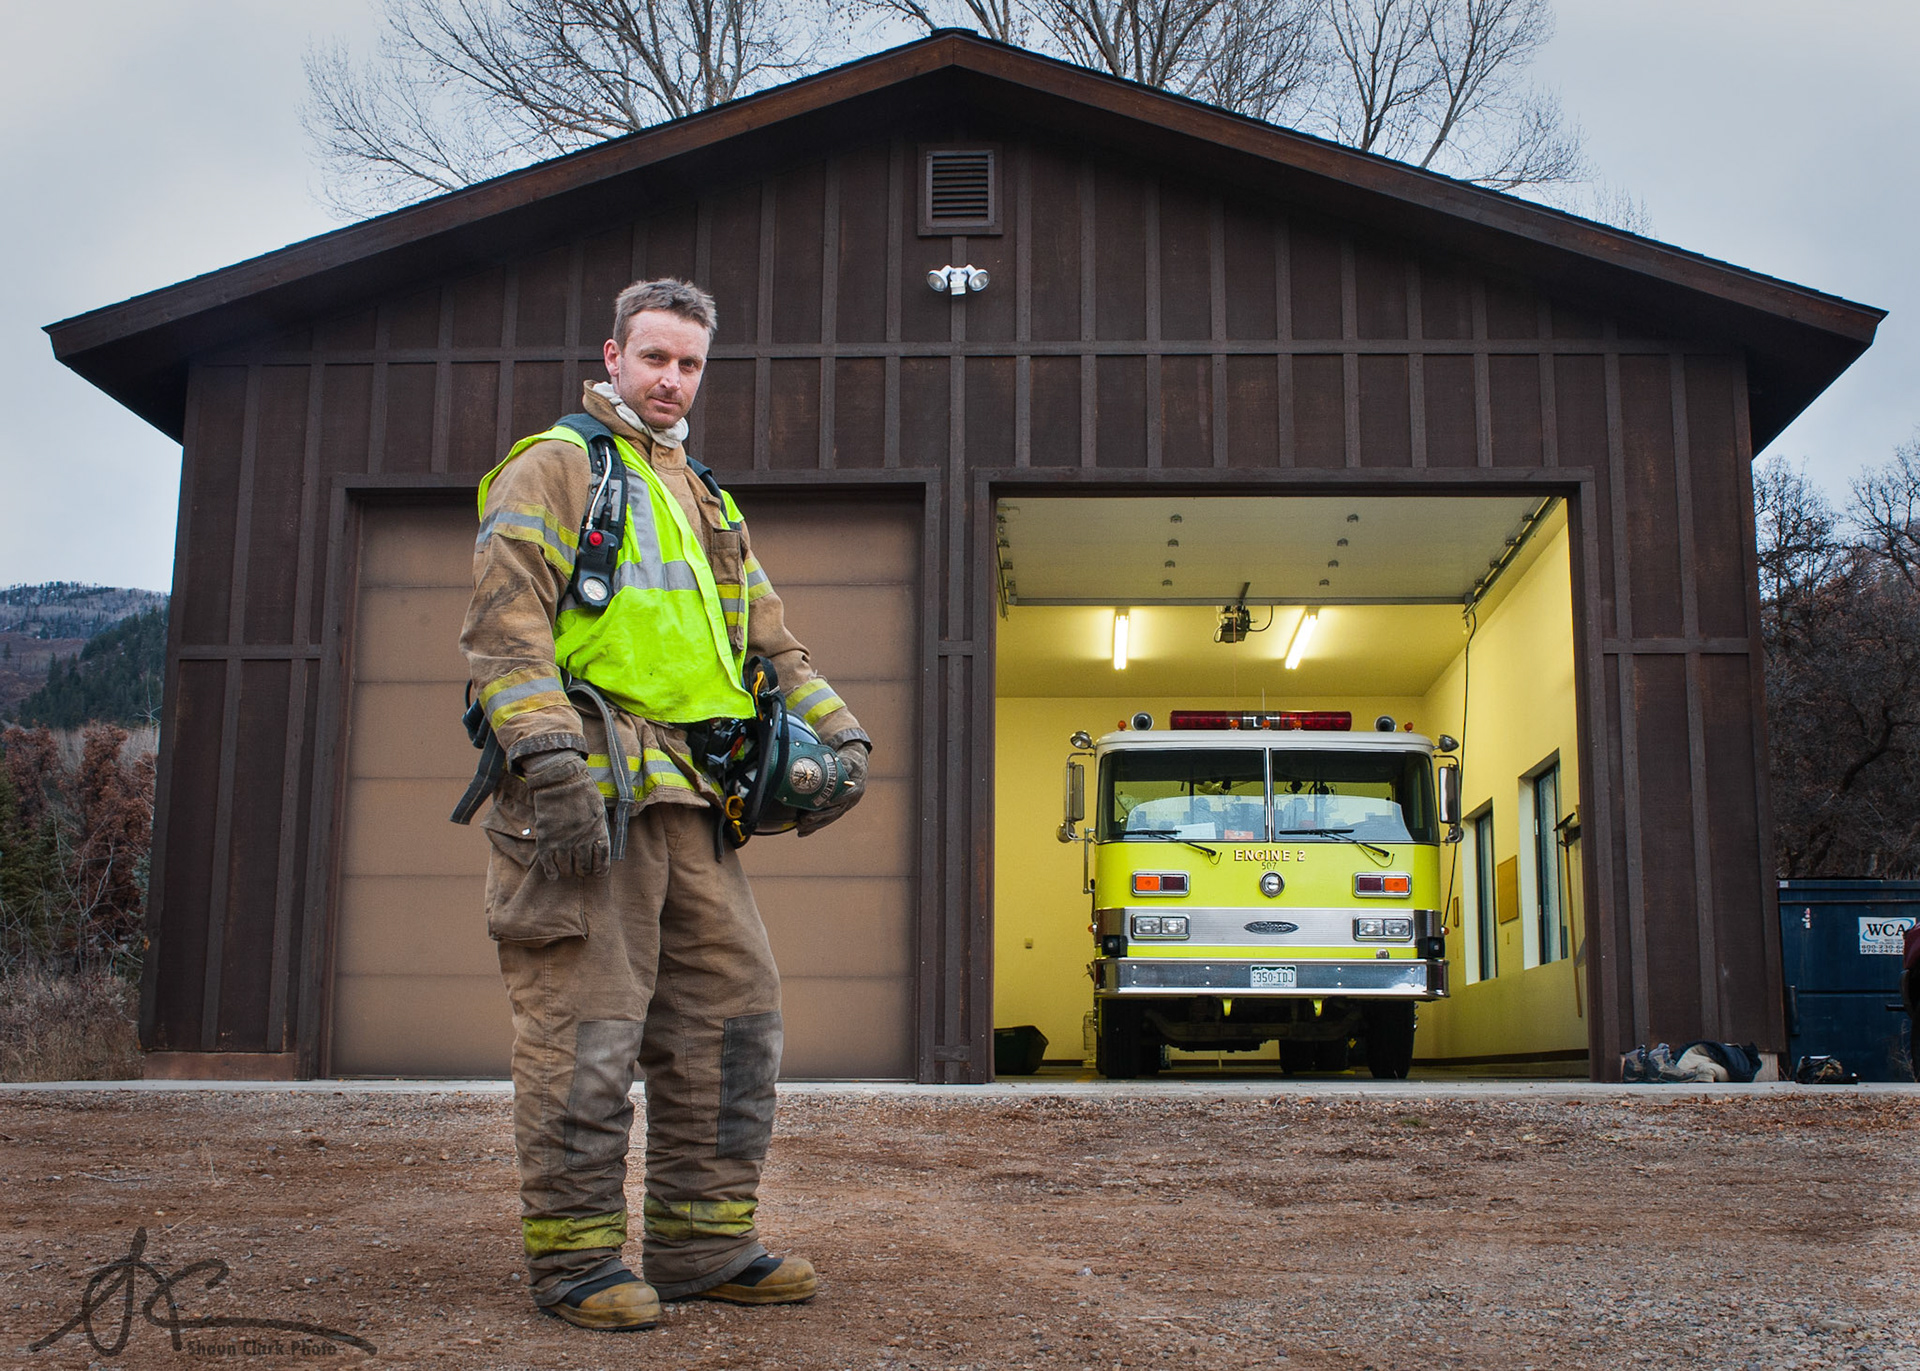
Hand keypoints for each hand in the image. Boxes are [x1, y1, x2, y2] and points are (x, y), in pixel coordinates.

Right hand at [521, 751, 609, 878]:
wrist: (560, 779)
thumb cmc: (582, 791)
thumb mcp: (599, 808)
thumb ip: (599, 827)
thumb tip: (599, 843)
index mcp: (597, 832)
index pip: (602, 859)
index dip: (600, 869)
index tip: (597, 873)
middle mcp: (581, 839)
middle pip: (584, 867)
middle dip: (583, 870)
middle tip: (580, 869)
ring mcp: (563, 840)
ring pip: (567, 868)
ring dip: (568, 871)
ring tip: (568, 870)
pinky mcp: (546, 839)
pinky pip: (548, 862)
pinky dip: (551, 871)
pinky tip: (553, 875)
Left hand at [797, 741, 868, 836]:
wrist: (854, 768)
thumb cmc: (850, 762)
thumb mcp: (850, 760)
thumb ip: (845, 764)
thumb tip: (840, 764)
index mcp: (856, 789)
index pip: (848, 796)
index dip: (837, 800)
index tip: (826, 802)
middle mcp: (849, 802)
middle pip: (834, 811)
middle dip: (820, 816)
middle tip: (806, 818)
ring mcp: (841, 808)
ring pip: (828, 819)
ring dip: (814, 824)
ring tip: (800, 827)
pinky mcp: (833, 812)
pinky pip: (823, 821)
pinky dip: (812, 828)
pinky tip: (801, 833)